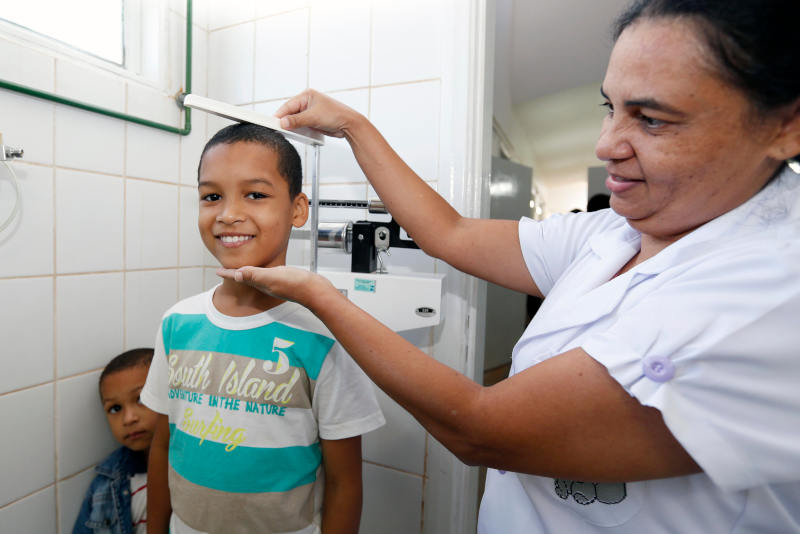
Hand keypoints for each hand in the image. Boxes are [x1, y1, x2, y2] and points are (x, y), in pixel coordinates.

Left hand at [216, 265, 332, 307]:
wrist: (315, 291)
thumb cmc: (295, 284)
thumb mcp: (272, 276)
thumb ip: (255, 275)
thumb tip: (236, 275)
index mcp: (261, 283)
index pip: (240, 277)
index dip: (228, 274)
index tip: (217, 271)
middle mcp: (266, 285)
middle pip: (246, 278)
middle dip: (235, 274)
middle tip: (226, 271)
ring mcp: (275, 284)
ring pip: (256, 278)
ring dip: (247, 274)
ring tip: (241, 270)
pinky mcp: (285, 280)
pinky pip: (267, 276)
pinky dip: (261, 273)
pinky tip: (265, 271)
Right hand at [274, 89, 360, 137]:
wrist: (349, 125)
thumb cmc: (336, 115)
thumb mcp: (313, 117)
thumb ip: (296, 120)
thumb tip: (283, 122)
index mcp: (307, 95)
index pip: (288, 105)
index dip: (280, 115)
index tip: (273, 123)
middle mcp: (307, 102)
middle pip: (291, 113)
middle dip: (286, 122)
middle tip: (279, 129)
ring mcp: (310, 112)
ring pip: (296, 120)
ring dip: (293, 127)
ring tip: (290, 132)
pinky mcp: (313, 121)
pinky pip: (302, 126)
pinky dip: (299, 130)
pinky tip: (298, 134)